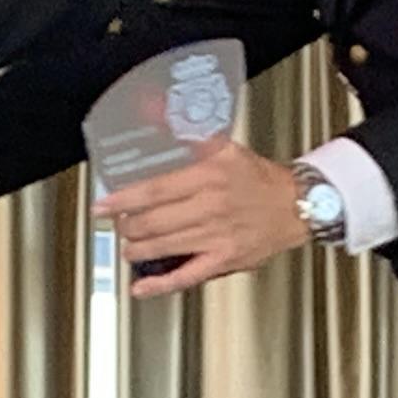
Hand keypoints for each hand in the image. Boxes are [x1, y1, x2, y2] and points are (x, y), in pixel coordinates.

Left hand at [97, 137, 307, 299]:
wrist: (295, 205)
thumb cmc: (258, 178)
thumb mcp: (224, 148)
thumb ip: (188, 134)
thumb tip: (153, 110)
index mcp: (208, 176)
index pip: (154, 190)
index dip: (123, 200)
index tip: (102, 205)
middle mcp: (211, 206)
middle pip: (155, 221)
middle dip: (128, 226)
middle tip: (118, 225)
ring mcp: (217, 236)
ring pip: (165, 246)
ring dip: (137, 249)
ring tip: (127, 247)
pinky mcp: (224, 259)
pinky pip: (187, 275)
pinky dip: (161, 284)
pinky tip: (142, 287)